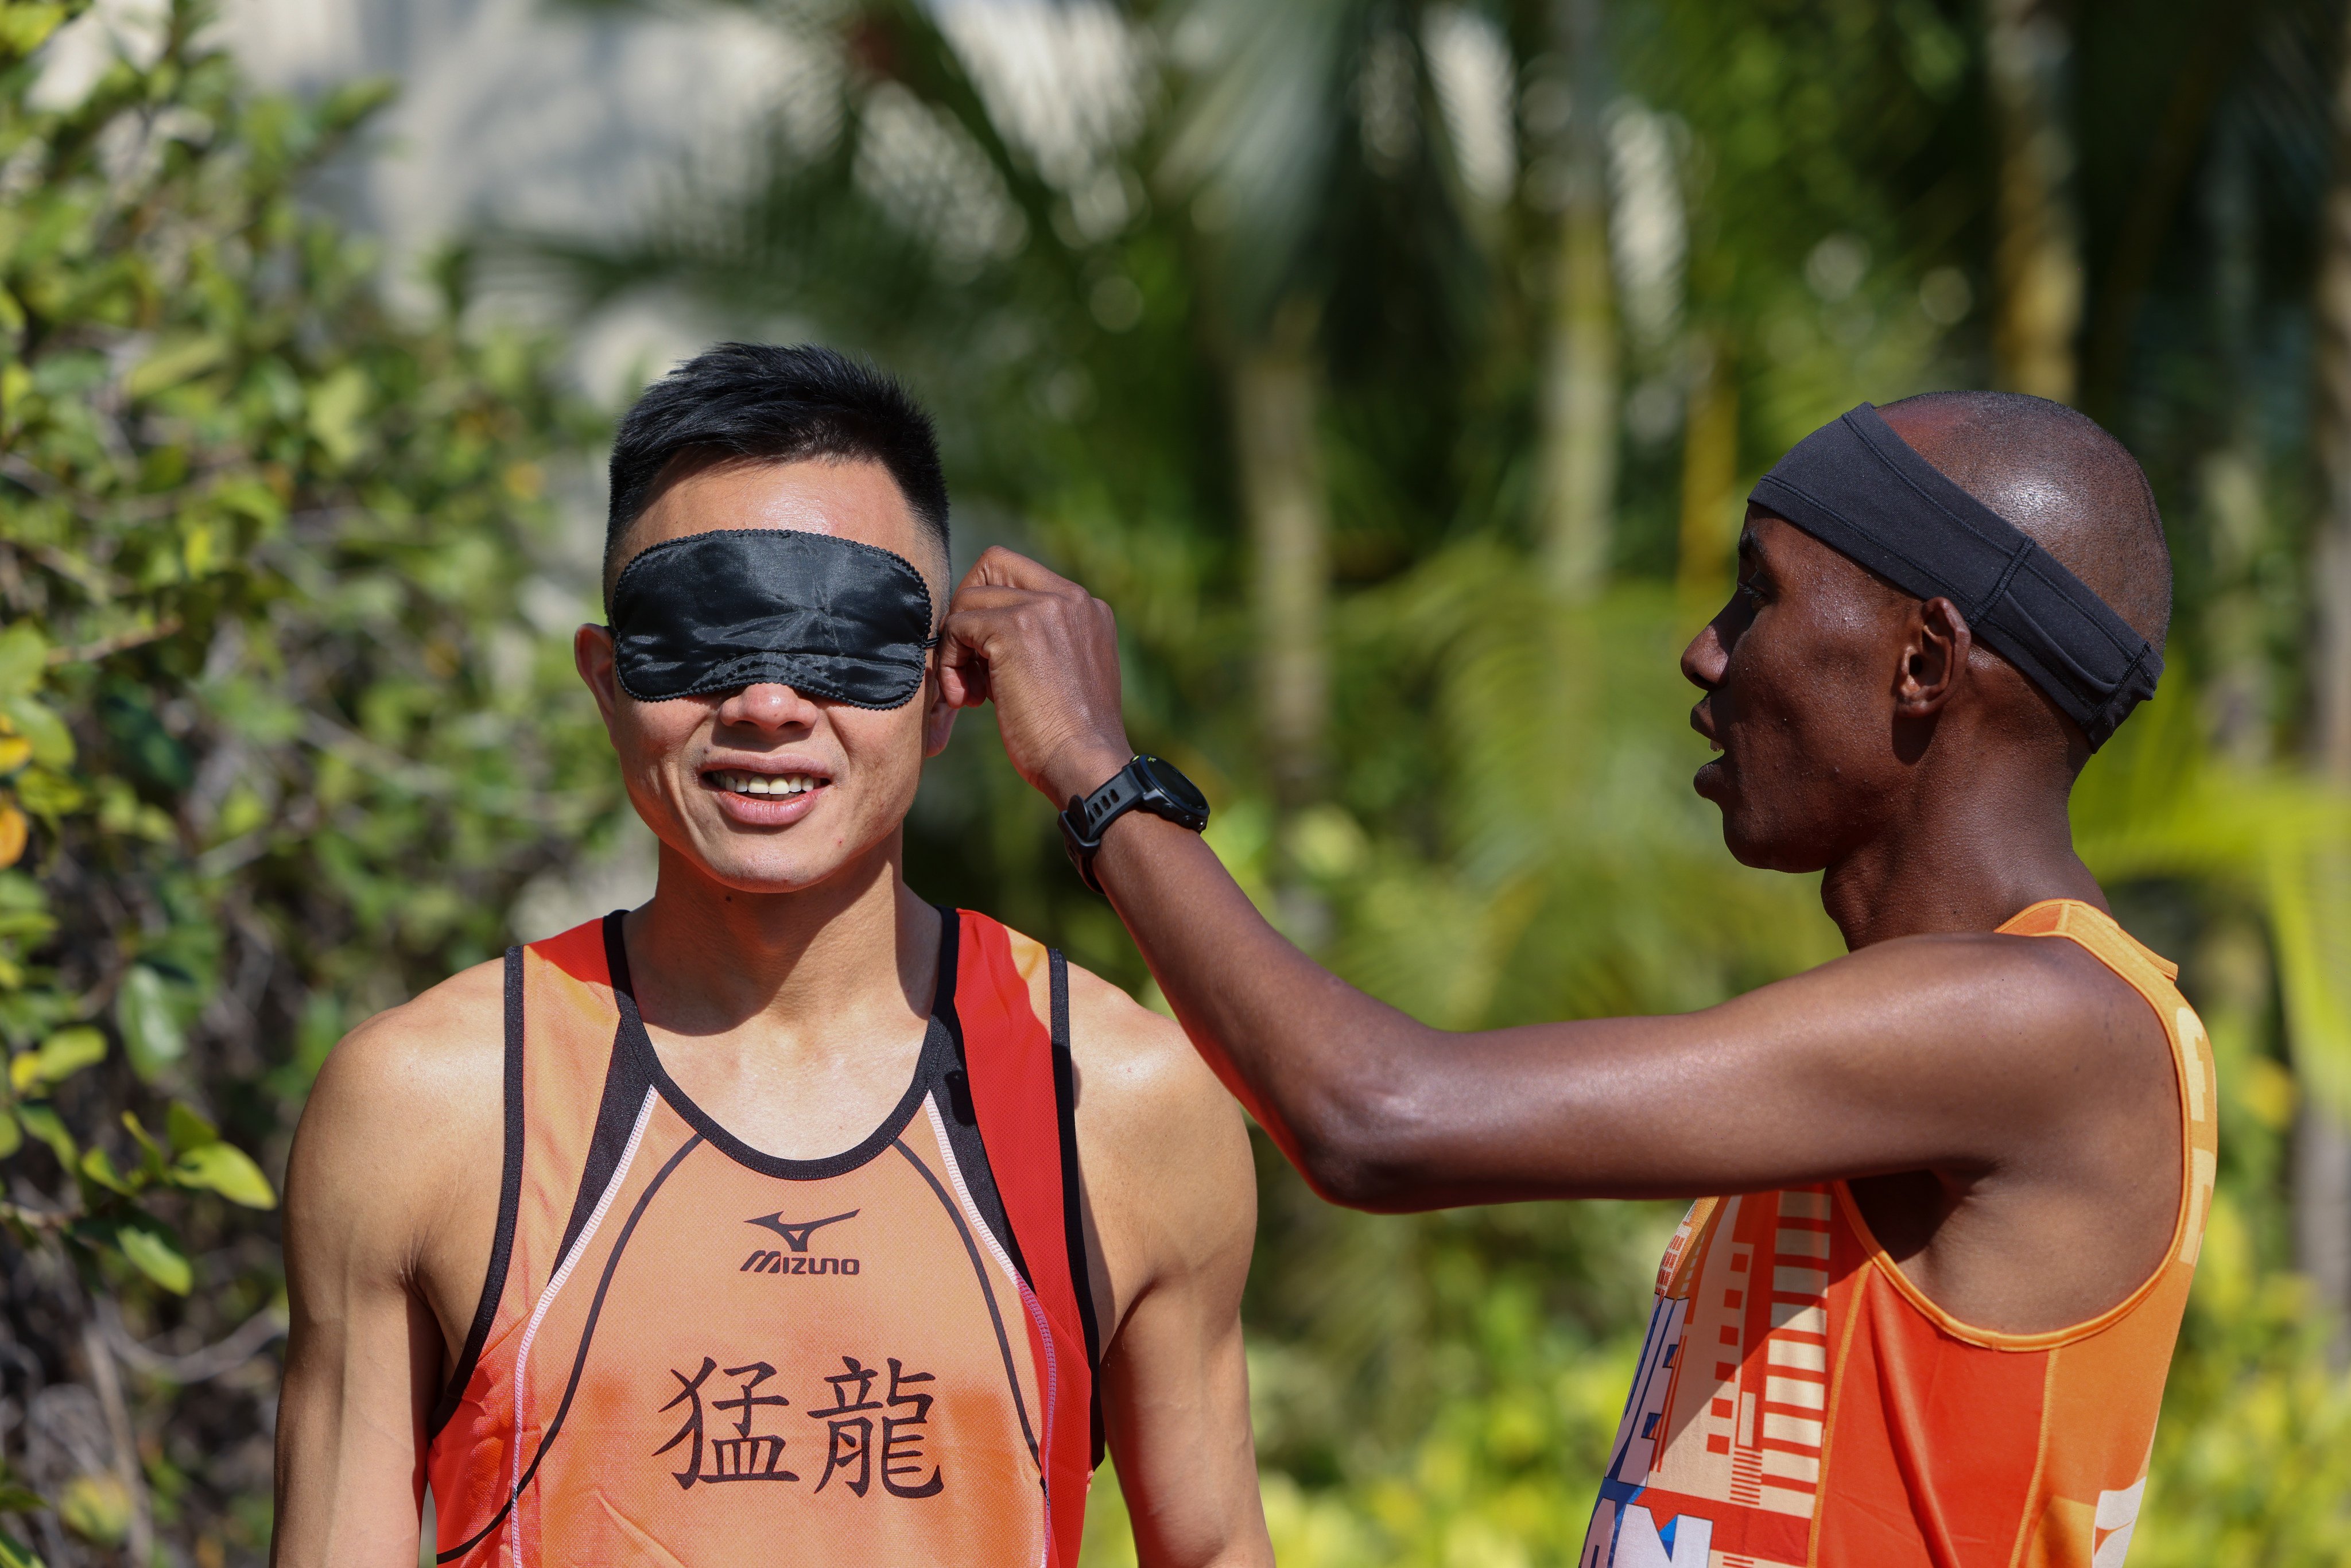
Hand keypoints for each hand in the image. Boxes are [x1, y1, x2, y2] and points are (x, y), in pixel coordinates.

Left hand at [940, 547, 1134, 804]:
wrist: (1086, 765)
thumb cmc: (1073, 740)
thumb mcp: (1067, 675)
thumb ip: (1041, 643)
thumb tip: (985, 638)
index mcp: (1088, 608)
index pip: (1021, 575)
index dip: (992, 607)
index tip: (990, 658)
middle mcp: (1071, 598)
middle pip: (993, 566)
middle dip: (969, 610)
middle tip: (971, 663)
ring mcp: (1044, 608)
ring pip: (969, 600)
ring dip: (957, 647)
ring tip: (972, 694)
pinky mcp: (1013, 629)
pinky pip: (956, 626)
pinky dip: (949, 663)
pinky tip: (967, 700)